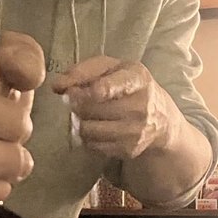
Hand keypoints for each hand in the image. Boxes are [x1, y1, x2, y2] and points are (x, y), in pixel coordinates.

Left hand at [52, 55, 178, 158]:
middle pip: (91, 108)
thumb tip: (57, 86)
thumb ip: (82, 71)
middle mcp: (140, 106)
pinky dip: (86, 137)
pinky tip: (94, 127)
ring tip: (84, 113)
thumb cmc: (127, 85)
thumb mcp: (111, 68)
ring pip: (88, 129)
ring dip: (78, 121)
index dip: (93, 90)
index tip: (72, 92)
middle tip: (75, 99)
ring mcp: (135, 131)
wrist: (160, 118)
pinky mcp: (128, 150)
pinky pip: (92, 145)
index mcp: (137, 78)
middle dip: (75, 103)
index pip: (114, 86)